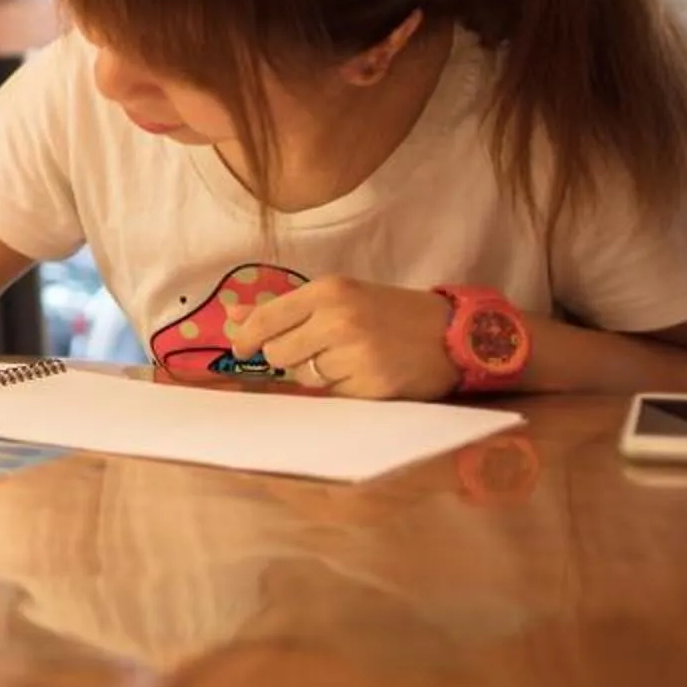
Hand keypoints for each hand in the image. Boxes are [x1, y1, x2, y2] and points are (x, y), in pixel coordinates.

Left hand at [225, 278, 455, 400]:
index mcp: (329, 291)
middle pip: (279, 354)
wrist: (453, 332)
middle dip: (289, 358)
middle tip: (317, 350)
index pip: (267, 319)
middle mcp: (338, 320)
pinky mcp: (371, 386)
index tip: (242, 348)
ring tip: (349, 358)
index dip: (247, 337)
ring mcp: (355, 354)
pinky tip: (366, 374)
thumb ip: (287, 309)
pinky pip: (333, 395)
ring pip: (304, 377)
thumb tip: (233, 317)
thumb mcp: (341, 297)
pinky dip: (343, 388)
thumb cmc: (391, 313)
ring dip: (318, 374)